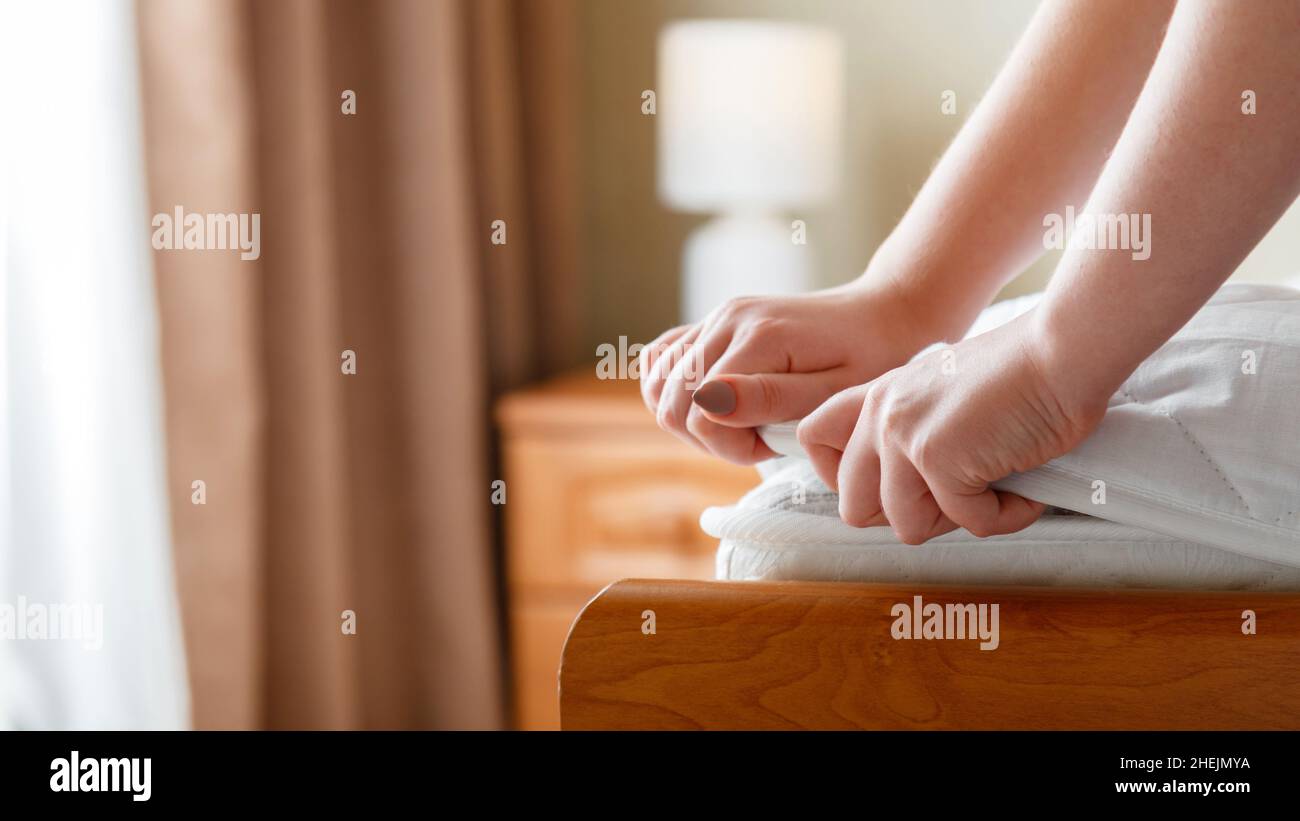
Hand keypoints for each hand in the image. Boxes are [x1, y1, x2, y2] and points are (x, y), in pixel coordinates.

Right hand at [639, 281, 945, 463]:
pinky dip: (674, 391)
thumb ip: (769, 399)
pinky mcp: (714, 320)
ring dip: (689, 418)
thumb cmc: (870, 359)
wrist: (883, 315)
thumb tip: (707, 405)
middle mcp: (728, 319)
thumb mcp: (833, 390)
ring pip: (659, 384)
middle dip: (709, 438)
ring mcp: (717, 316)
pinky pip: (662, 359)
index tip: (770, 448)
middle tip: (759, 439)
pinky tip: (715, 405)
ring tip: (740, 424)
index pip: (699, 412)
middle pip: (672, 402)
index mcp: (758, 337)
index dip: (727, 447)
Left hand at [795, 313, 1107, 543]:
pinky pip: (967, 523)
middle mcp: (879, 414)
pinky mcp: (936, 459)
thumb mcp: (944, 398)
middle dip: (910, 517)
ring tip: (998, 487)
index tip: (899, 485)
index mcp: (876, 396)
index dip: (849, 480)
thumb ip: (910, 432)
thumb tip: (902, 502)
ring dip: (961, 520)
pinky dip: (1004, 516)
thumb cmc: (1022, 378)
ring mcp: (903, 436)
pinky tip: (1026, 488)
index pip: (814, 441)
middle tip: (960, 496)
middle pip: (853, 507)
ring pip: (908, 526)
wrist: (1062, 353)